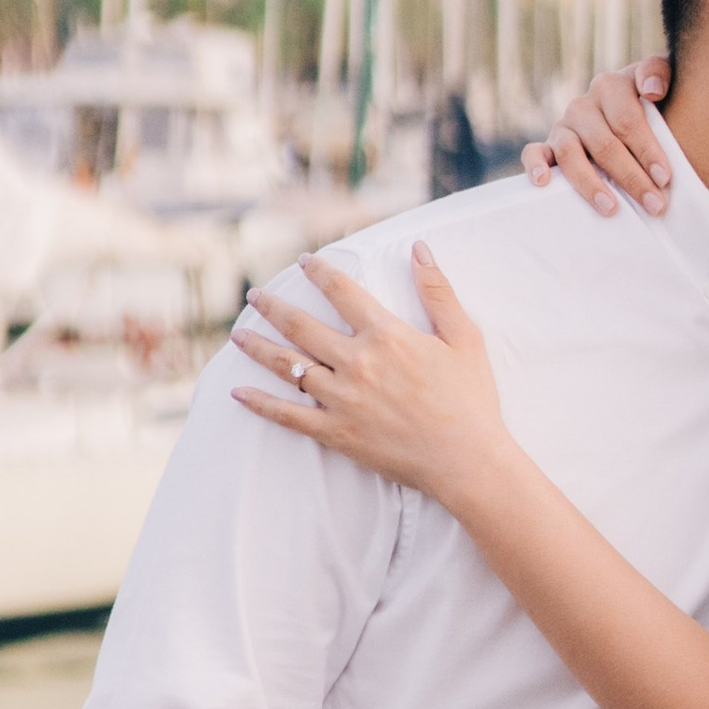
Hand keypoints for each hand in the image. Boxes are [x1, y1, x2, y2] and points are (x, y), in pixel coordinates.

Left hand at [233, 248, 506, 508]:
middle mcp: (356, 362)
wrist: (465, 460)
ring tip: (238, 335)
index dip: (319, 272)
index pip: (341, 291)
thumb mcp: (463, 337)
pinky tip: (238, 391)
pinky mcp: (335, 432)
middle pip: (302, 325)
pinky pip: (288, 415)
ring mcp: (341, 399)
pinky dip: (260, 403)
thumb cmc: (470, 398)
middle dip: (274, 307)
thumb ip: (437, 290)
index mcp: (385, 335)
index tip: (303, 262)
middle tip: (255, 296)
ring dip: (258, 348)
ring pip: (288, 366)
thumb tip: (420, 248)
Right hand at [521, 59, 673, 217]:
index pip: (627, 120)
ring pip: (569, 153)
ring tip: (611, 208)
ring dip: (590, 183)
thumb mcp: (664, 82)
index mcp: (611, 87)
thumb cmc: (653, 105)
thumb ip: (659, 74)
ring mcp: (563, 126)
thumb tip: (652, 91)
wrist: (632, 114)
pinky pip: (534, 153)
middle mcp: (583, 105)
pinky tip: (542, 182)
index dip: (646, 149)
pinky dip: (535, 165)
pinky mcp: (548, 147)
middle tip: (654, 204)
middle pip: (604, 143)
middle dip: (631, 177)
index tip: (664, 177)